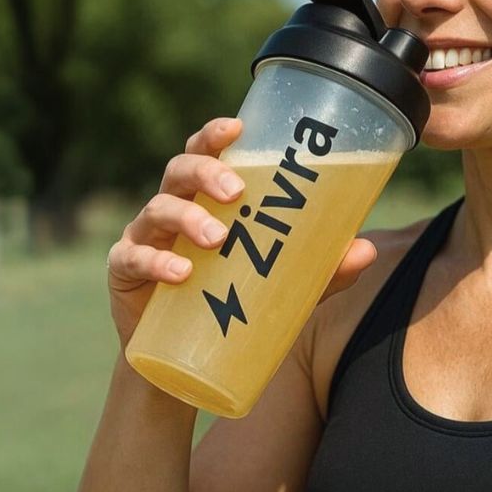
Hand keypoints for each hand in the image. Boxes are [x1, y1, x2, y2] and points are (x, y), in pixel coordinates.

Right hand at [106, 115, 378, 349]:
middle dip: (206, 172)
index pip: (206, 152)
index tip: (236, 127)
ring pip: (158, 210)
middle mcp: (173, 208)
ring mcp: (144, 238)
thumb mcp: (286, 286)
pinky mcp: (125, 272)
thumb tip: (366, 250)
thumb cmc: (235, 304)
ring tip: (217, 238)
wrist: (187, 364)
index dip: (215, 134)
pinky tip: (180, 273)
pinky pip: (133, 258)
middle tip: (235, 191)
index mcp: (206, 198)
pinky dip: (156, 262)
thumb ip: (323, 269)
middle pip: (180, 171)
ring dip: (187, 217)